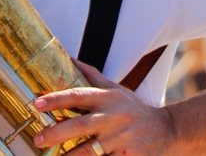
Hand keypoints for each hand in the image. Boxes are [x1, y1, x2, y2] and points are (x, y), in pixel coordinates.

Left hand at [31, 60, 178, 155]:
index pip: (78, 95)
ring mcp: (122, 138)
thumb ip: (93, 76)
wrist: (168, 130)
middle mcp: (114, 117)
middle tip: (38, 138)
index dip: (56, 99)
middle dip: (56, 132)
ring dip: (70, 155)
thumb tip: (70, 58)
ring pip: (90, 149)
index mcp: (108, 99)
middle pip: (81, 125)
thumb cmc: (135, 110)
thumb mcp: (117, 90)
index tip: (37, 103)